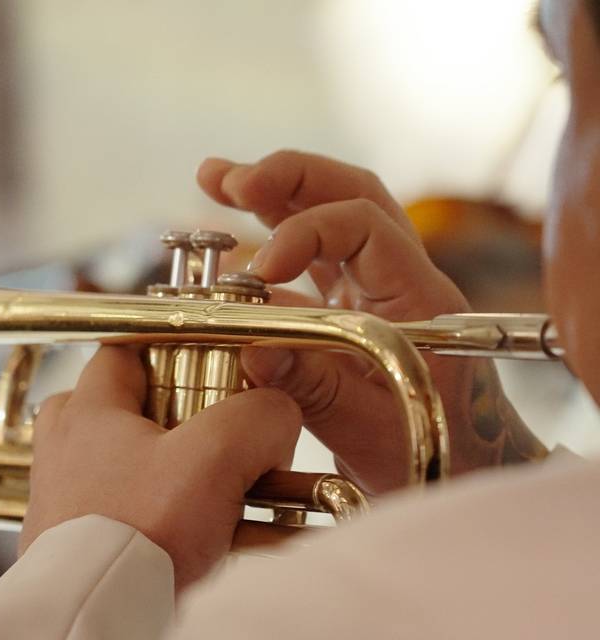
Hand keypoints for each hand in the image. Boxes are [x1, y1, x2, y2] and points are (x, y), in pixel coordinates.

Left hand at [19, 346, 300, 589]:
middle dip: (182, 422)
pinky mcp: (78, 542)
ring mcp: (67, 497)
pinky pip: (135, 517)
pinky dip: (174, 522)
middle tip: (222, 439)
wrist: (94, 616)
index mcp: (87, 411)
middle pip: (130, 409)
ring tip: (232, 498)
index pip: (126, 350)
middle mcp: (68, 449)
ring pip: (136, 468)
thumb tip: (276, 414)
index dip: (173, 349)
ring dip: (185, 479)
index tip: (213, 364)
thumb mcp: (213, 459)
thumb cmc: (134, 534)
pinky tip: (220, 542)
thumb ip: (256, 420)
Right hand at [197, 151, 545, 493]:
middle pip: (349, 194)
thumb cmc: (435, 454)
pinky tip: (225, 250)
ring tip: (214, 179)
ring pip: (329, 215)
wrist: (462, 470)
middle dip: (287, 179)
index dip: (308, 232)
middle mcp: (399, 279)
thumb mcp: (368, 430)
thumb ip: (313, 386)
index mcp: (418, 298)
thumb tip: (251, 349)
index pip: (365, 226)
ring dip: (273, 194)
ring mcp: (373, 290)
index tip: (261, 269)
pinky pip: (308, 262)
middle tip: (229, 180)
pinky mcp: (348, 309)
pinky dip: (265, 245)